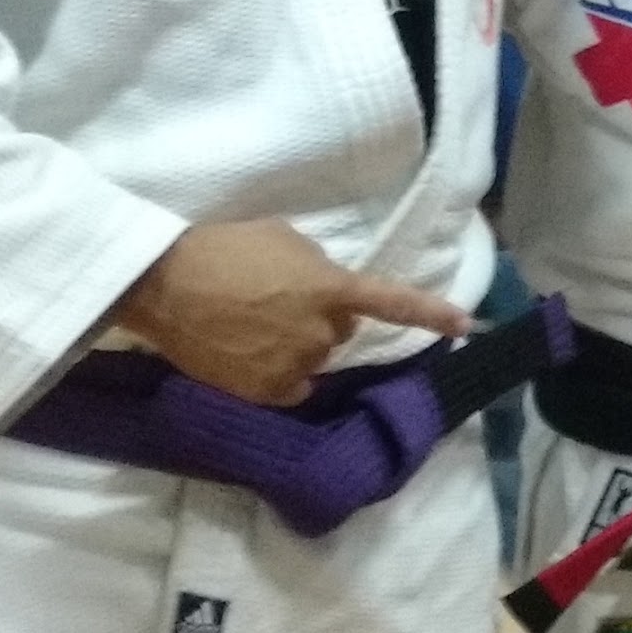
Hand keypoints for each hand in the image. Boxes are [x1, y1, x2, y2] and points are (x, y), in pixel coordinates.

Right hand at [108, 220, 479, 407]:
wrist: (165, 285)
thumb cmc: (223, 249)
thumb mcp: (283, 240)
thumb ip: (317, 267)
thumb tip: (325, 289)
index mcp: (329, 288)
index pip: (391, 302)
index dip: (430, 314)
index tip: (466, 326)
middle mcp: (321, 334)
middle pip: (339, 331)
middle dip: (319, 318)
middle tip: (274, 299)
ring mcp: (294, 367)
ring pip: (312, 358)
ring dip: (295, 344)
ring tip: (250, 322)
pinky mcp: (265, 392)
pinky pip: (291, 385)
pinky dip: (277, 372)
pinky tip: (248, 351)